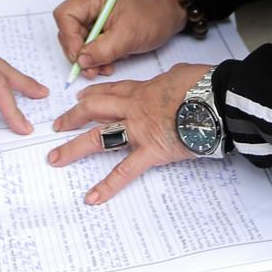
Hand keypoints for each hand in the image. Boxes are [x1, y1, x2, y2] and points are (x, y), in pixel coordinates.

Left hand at [49, 61, 208, 204]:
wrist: (217, 100)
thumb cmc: (205, 85)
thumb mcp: (182, 73)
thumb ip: (170, 80)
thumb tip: (172, 82)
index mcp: (143, 89)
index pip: (112, 90)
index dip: (94, 94)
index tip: (80, 97)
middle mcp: (134, 108)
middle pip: (95, 109)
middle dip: (73, 117)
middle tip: (57, 126)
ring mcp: (139, 130)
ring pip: (99, 137)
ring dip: (74, 149)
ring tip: (55, 159)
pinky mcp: (151, 152)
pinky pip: (124, 171)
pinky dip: (107, 186)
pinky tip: (91, 198)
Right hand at [55, 0, 185, 79]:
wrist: (172, 14)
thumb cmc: (153, 15)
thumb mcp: (128, 35)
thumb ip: (103, 50)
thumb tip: (81, 61)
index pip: (65, 15)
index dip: (68, 38)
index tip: (79, 57)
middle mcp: (90, 6)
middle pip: (69, 31)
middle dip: (79, 53)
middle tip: (91, 70)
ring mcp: (96, 18)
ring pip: (80, 42)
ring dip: (89, 59)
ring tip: (104, 69)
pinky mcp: (103, 29)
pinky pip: (92, 46)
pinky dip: (98, 58)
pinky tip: (109, 64)